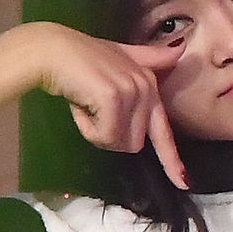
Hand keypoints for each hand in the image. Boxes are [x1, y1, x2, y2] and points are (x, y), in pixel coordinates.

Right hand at [25, 23, 188, 188]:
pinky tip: (79, 107)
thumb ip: (150, 58)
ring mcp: (132, 91)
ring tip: (85, 105)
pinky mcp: (113, 98)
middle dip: (110, 135)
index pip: (164, 131)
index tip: (183, 183)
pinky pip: (105, 136)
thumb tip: (182, 48)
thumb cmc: (80, 57)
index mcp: (150, 83)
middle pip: (135, 143)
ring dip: (97, 132)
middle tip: (92, 111)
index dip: (172, 161)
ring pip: (120, 142)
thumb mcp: (121, 57)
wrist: (49, 49)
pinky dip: (88, 129)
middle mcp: (146, 87)